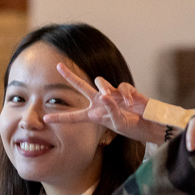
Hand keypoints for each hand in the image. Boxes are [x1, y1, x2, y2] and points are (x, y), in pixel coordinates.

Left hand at [43, 63, 165, 143]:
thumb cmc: (132, 128)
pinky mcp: (124, 91)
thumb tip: (105, 95)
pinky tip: (131, 104)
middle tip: (58, 66)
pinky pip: (121, 87)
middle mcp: (100, 102)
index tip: (45, 120)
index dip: (60, 118)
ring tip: (109, 97)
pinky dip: (125, 95)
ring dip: (104, 88)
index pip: (74, 116)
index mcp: (94, 115)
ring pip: (101, 82)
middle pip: (81, 86)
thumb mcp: (117, 124)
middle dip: (70, 76)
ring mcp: (112, 95)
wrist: (149, 124)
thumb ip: (109, 110)